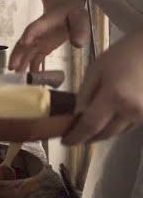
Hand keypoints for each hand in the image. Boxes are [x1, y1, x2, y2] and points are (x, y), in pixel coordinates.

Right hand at [9, 4, 90, 71]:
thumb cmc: (72, 13)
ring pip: (27, 53)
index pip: (33, 28)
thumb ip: (79, 29)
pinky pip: (35, 59)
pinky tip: (32, 78)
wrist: (67, 11)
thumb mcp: (79, 18)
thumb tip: (78, 44)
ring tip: (17, 76)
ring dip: (21, 64)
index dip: (28, 35)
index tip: (23, 43)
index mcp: (44, 23)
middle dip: (17, 55)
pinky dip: (33, 68)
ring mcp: (39, 42)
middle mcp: (37, 34)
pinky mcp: (43, 49)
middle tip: (12, 67)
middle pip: (24, 44)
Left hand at [62, 29, 142, 145]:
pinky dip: (115, 127)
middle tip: (73, 136)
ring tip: (87, 129)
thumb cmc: (122, 55)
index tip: (65, 141)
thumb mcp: (95, 70)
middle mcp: (132, 110)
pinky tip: (106, 121)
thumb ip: (84, 94)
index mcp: (115, 97)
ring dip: (101, 133)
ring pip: (117, 133)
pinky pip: (128, 127)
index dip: (76, 136)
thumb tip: (76, 115)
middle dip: (87, 138)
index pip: (90, 125)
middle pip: (104, 134)